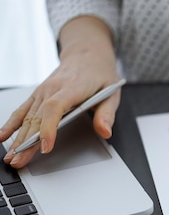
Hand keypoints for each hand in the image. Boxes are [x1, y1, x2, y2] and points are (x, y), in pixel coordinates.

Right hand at [0, 16, 118, 167]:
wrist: (87, 54)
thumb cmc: (100, 74)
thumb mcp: (112, 93)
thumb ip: (107, 114)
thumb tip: (105, 131)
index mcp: (72, 87)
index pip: (55, 108)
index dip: (48, 127)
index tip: (45, 146)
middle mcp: (53, 88)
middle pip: (37, 117)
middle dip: (27, 142)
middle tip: (20, 161)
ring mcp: (43, 91)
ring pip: (27, 117)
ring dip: (17, 138)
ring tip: (11, 157)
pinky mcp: (38, 94)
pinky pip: (22, 110)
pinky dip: (11, 124)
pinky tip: (2, 137)